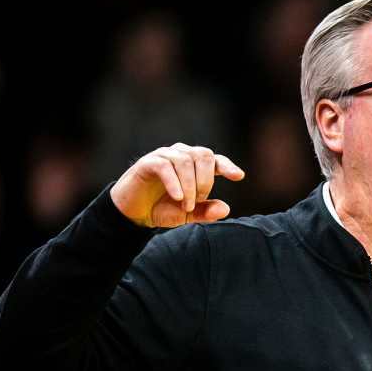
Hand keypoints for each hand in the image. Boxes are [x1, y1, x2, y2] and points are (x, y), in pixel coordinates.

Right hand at [110, 143, 244, 227]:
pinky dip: (174, 182)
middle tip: (197, 201)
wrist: (132, 212)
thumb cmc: (161, 208)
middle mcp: (181, 155)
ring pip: (185, 160)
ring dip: (189, 186)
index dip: (228, 166)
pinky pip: (165, 166)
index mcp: (194, 166)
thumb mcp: (187, 215)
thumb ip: (206, 212)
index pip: (215, 160)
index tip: (239, 176)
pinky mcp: (148, 162)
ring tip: (186, 206)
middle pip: (203, 155)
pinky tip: (178, 198)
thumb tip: (226, 208)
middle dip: (205, 180)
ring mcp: (164, 156)